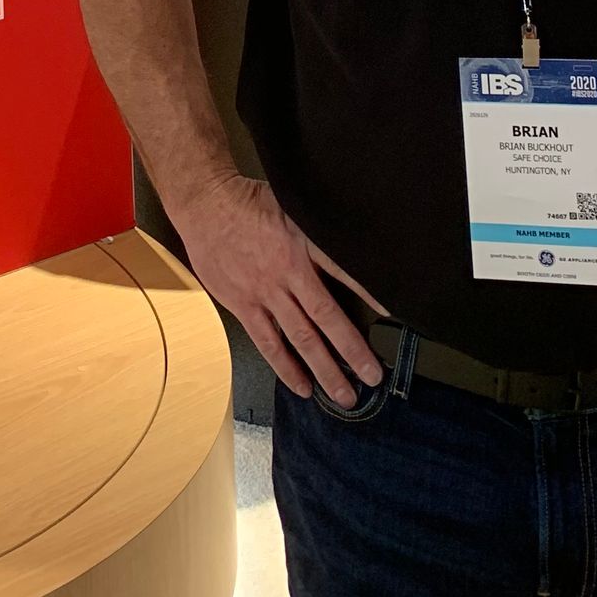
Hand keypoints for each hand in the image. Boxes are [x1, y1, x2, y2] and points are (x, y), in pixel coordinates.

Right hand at [171, 170, 383, 403]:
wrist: (205, 203)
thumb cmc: (248, 201)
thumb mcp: (291, 203)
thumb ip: (315, 229)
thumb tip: (345, 242)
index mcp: (302, 244)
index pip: (343, 271)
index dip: (368, 293)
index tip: (391, 315)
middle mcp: (287, 273)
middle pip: (326, 317)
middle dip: (352, 350)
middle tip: (372, 377)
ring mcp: (265, 293)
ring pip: (301, 338)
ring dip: (325, 369)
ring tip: (344, 395)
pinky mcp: (243, 305)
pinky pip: (268, 342)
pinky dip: (286, 367)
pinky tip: (302, 385)